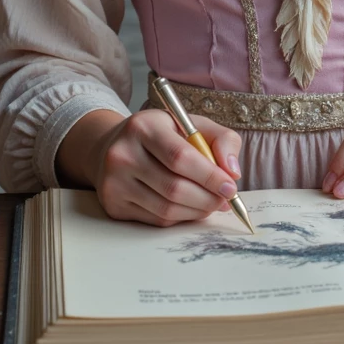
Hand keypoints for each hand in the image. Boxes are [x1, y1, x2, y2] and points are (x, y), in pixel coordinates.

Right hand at [59, 107, 242, 225]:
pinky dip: (180, 217)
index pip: (180, 157)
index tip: (230, 186)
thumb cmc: (161, 134)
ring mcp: (114, 182)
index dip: (209, 176)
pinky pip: (156, 220)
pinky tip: (189, 207)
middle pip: (174, 187)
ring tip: (211, 204)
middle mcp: (123, 154)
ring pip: (166, 209)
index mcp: (144, 126)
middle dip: (207, 198)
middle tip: (225, 200)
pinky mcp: (113, 205)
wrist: (112, 146)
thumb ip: (222, 139)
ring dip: (196, 211)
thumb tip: (232, 172)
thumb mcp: (191, 124)